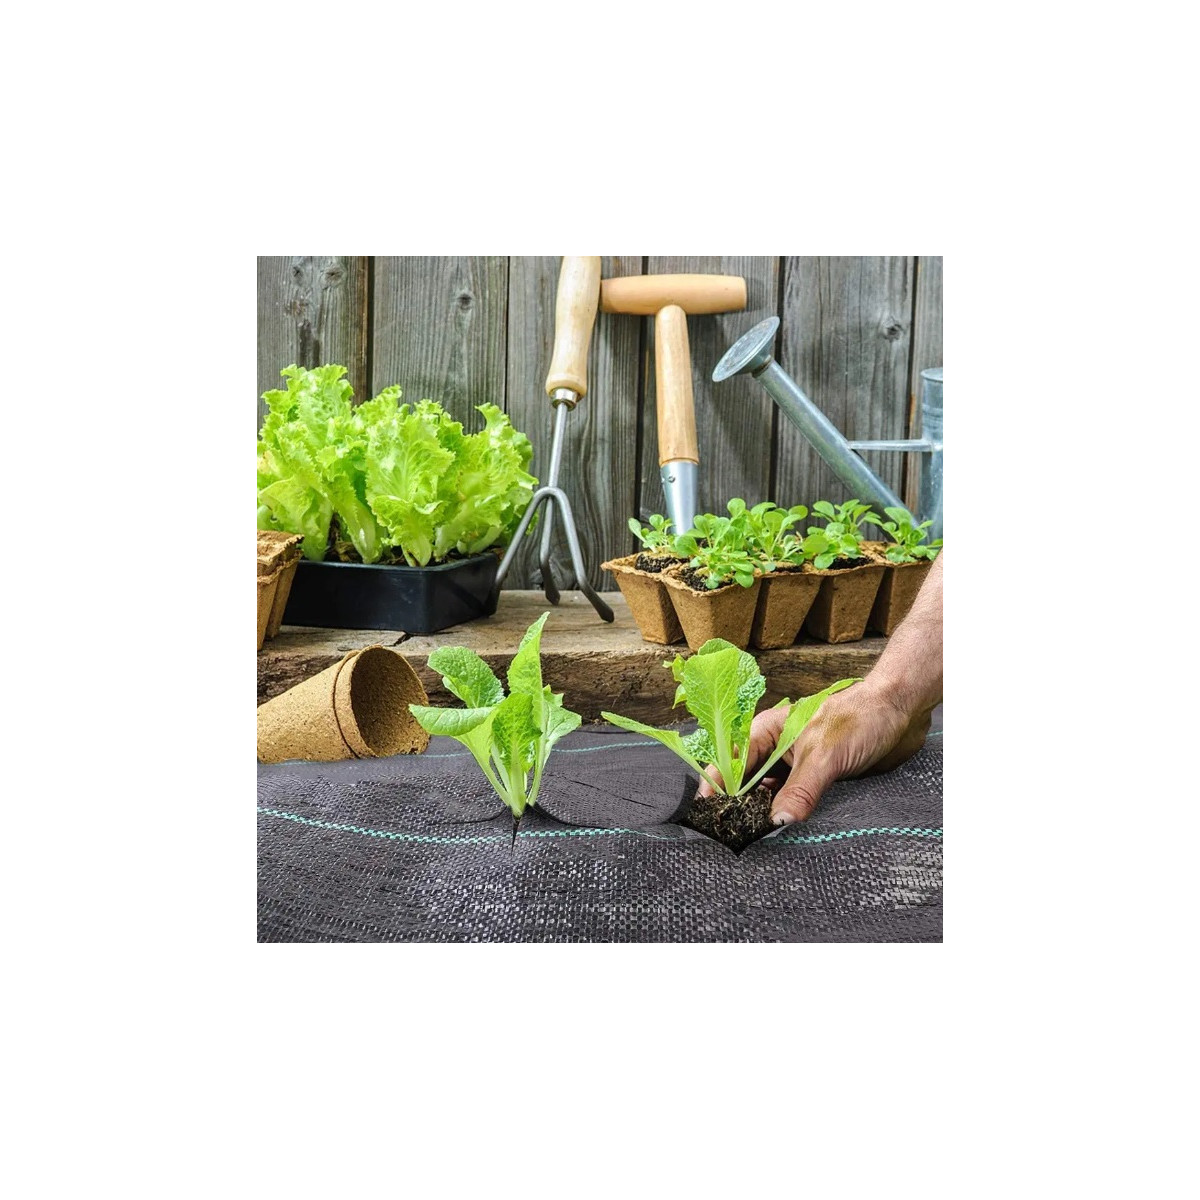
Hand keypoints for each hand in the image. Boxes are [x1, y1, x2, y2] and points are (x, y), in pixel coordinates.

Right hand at [697, 678, 931, 824]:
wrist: (900, 712)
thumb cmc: (859, 718)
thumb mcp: (824, 755)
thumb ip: (800, 789)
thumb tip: (777, 823)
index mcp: (767, 732)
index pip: (731, 763)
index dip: (717, 788)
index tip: (707, 814)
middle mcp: (776, 750)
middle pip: (747, 783)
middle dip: (738, 807)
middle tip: (731, 836)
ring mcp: (796, 767)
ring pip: (770, 796)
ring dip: (764, 816)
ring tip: (753, 841)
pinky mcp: (816, 782)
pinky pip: (794, 804)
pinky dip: (788, 818)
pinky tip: (783, 835)